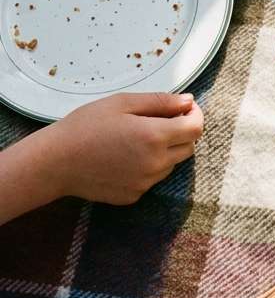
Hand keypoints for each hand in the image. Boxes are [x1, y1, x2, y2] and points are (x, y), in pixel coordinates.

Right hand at [42, 92, 203, 203]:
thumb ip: (160, 101)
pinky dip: (148, 167)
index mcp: (155, 136)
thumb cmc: (86, 126)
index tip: (184, 108)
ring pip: (171, 164)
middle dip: (182, 131)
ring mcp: (145, 183)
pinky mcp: (133, 196)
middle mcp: (155, 164)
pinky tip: (125, 157)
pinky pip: (152, 179)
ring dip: (166, 150)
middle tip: (160, 120)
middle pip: (188, 147)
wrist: (55, 162)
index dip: (194, 115)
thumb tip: (188, 101)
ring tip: (137, 138)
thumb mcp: (123, 103)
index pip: (196, 128)